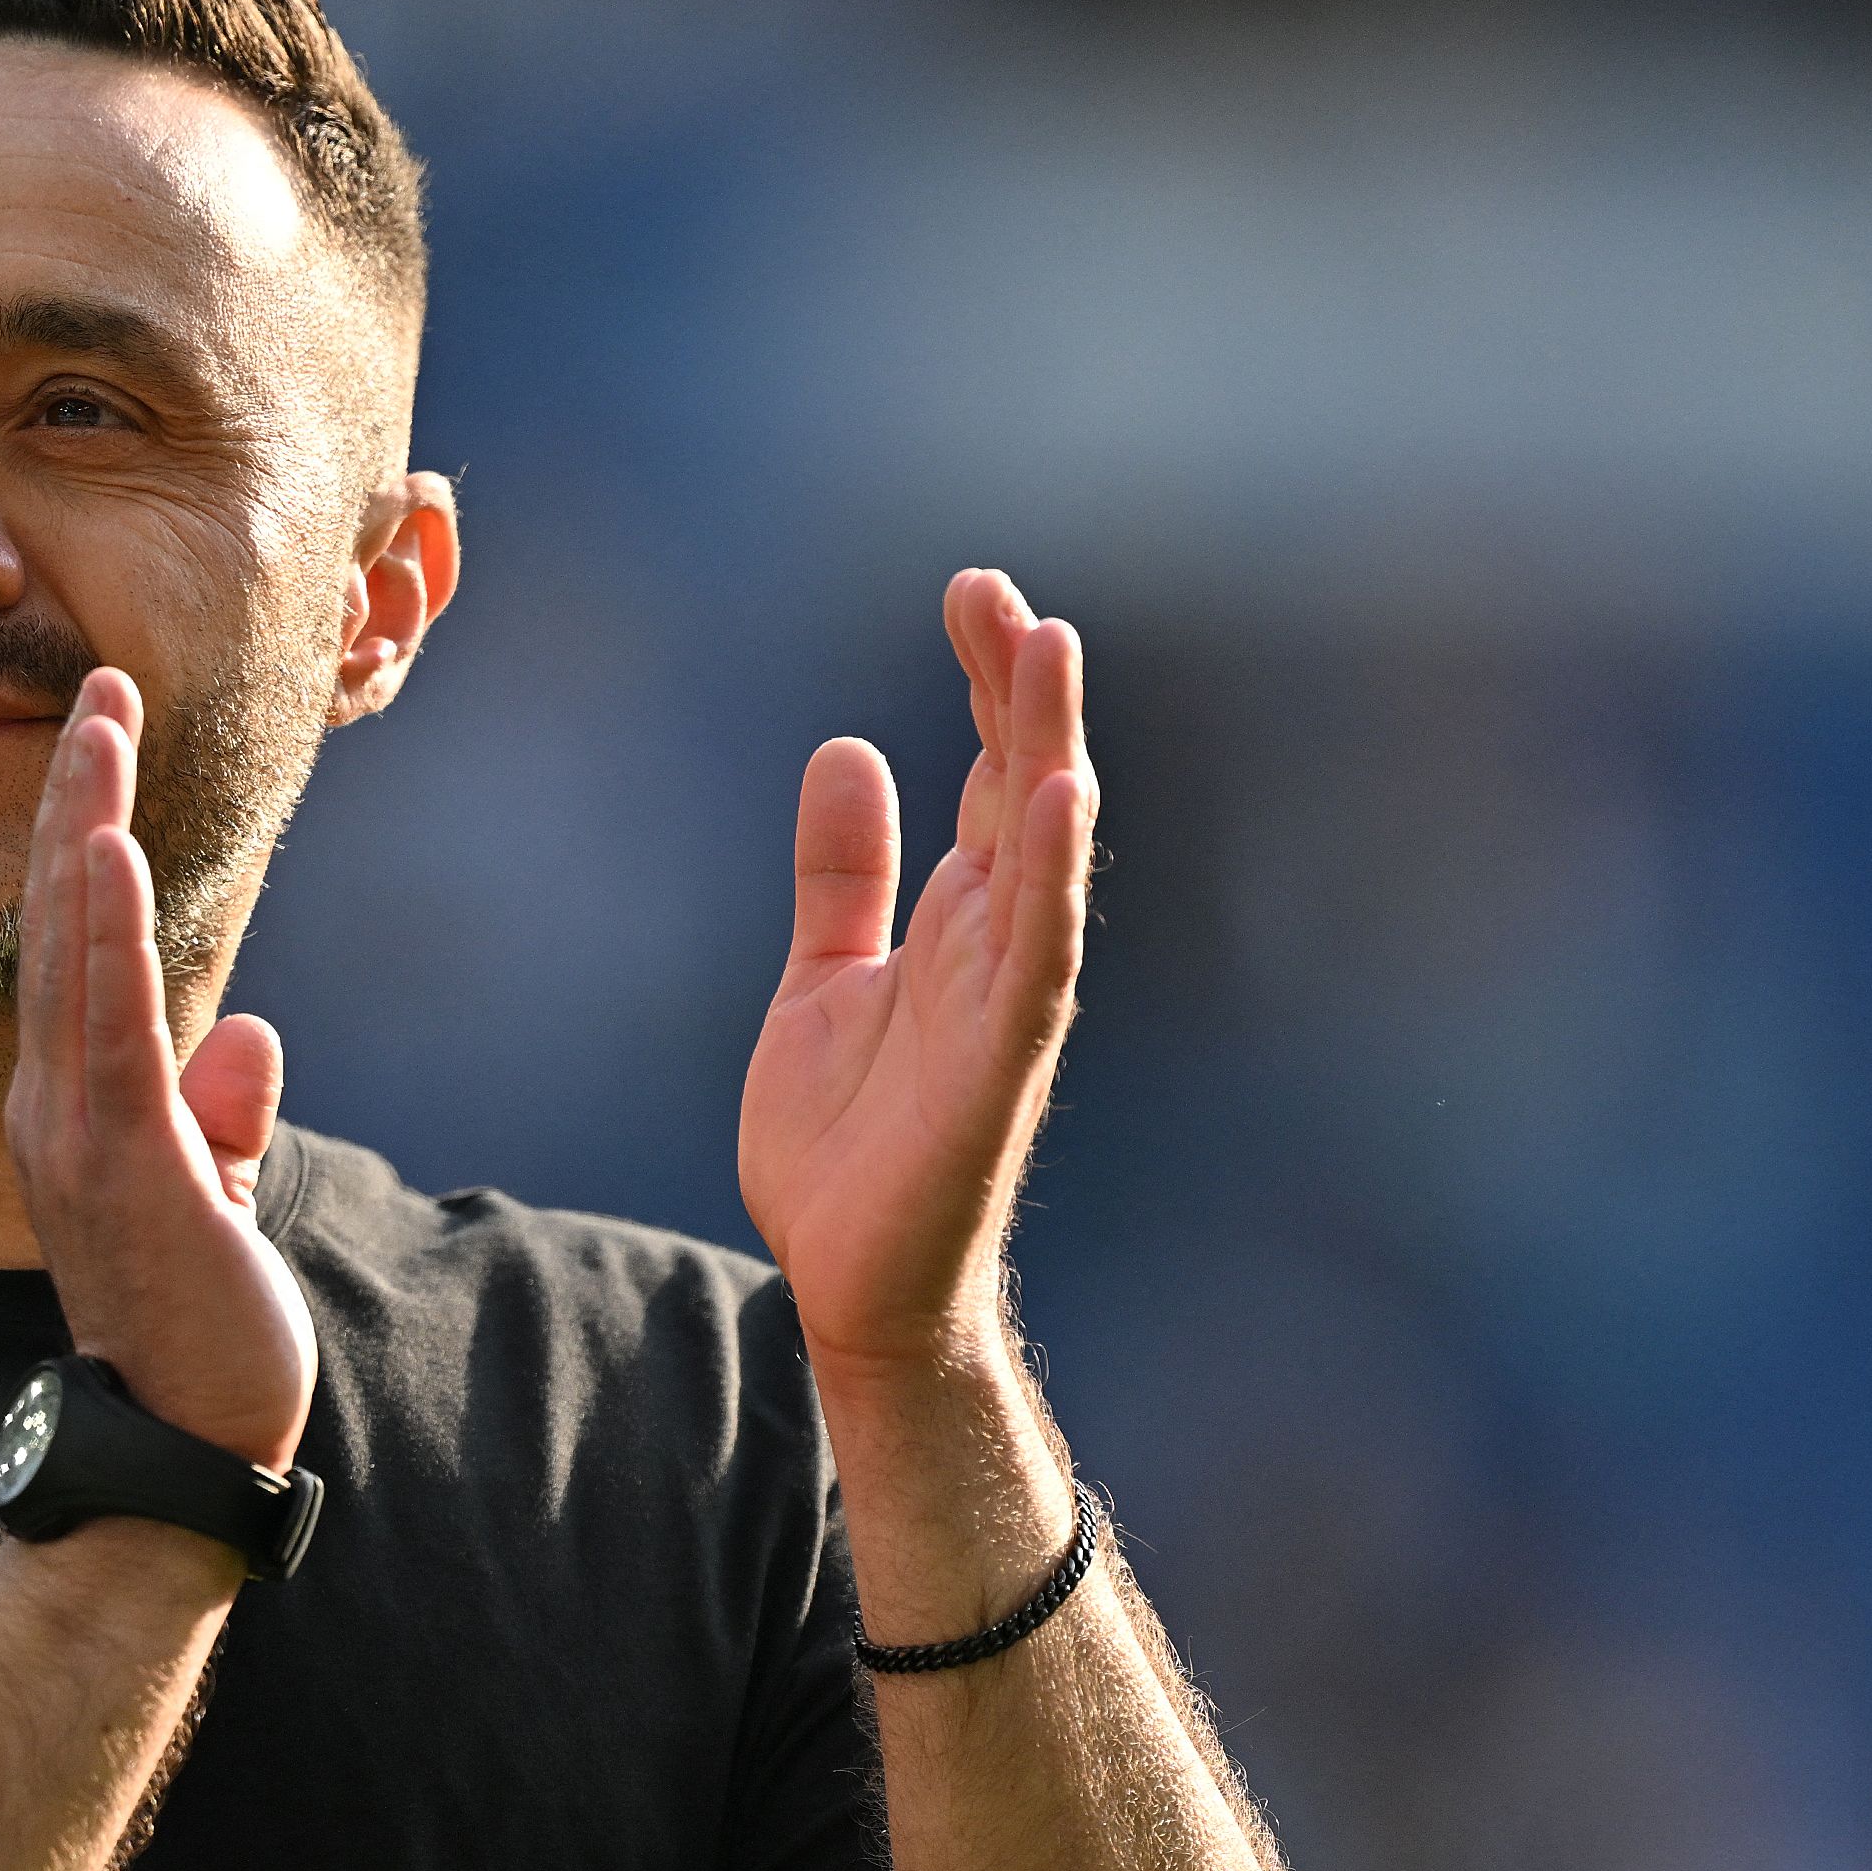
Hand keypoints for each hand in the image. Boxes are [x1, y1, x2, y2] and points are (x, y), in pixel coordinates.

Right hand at [6, 669, 317, 1471]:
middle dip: (76, 799)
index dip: (82, 840)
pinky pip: (110, 1031)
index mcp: (73, 1107)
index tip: (102, 743)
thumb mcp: (215, 1195)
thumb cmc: (197, 1325)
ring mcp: (80, 1133)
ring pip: (75, 953)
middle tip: (96, 687)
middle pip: (62, 924)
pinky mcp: (128, 1165)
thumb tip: (246, 1039)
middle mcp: (55, 1105)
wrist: (186, 1443)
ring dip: (84, 831)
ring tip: (97, 727)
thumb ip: (221, 1116)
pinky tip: (103, 854)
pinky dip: (103, 936)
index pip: (75, 949)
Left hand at [738, 571, 1097, 1371]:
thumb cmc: (847, 1142)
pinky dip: (1045, 876)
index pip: (986, 772)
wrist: (846, 1278)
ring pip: (1041, 853)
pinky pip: (1035, 955)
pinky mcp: (999, 1063)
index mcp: (957, 919)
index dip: (982, 682)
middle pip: (1021, 787)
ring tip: (1048, 650)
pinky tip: (1050, 798)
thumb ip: (842, 875)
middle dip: (1016, 688)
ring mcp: (1005, 999)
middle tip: (999, 593)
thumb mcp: (822, 978)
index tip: (971, 592)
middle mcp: (996, 944)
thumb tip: (850, 747)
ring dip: (1046, 751)